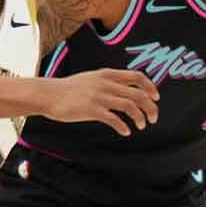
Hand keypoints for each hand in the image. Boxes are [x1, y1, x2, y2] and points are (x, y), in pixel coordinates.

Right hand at [41, 69, 159, 135]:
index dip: (150, 87)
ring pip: (130, 107)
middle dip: (151, 108)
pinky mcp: (92, 110)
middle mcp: (107, 84)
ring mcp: (100, 96)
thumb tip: (127, 90)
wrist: (49, 94)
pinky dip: (123, 127)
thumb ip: (110, 82)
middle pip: (138, 94)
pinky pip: (115, 119)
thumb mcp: (93, 78)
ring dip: (140, 118)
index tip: (156, 98)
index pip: (137, 77)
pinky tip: (125, 132)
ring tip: (141, 126)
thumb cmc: (71, 89)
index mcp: (108, 74)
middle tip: (153, 119)